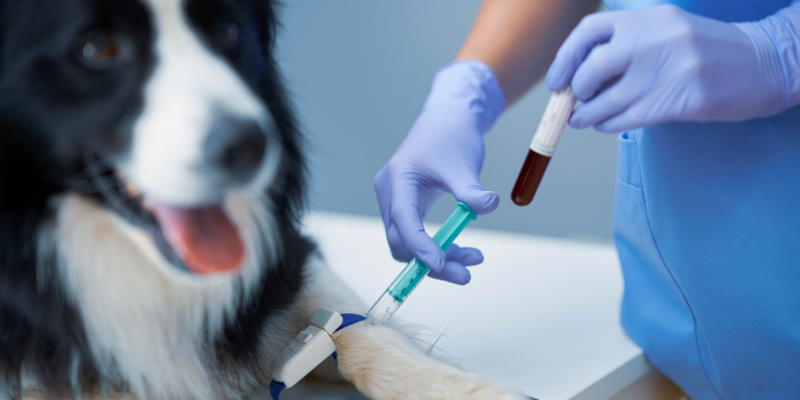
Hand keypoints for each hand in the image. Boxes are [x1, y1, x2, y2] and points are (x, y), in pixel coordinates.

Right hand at [374, 60, 504, 283]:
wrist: (446, 122)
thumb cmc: (452, 138)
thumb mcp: (463, 164)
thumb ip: (471, 189)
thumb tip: (488, 206)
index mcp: (398, 177)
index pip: (404, 219)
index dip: (420, 245)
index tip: (442, 265)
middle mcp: (389, 192)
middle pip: (400, 240)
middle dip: (431, 261)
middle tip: (466, 274)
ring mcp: (394, 201)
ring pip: (407, 244)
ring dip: (437, 258)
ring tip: (474, 259)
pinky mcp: (404, 208)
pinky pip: (414, 236)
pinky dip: (436, 247)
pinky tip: (462, 250)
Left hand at [546, 4, 794, 132]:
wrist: (762, 63)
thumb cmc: (706, 50)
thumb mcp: (666, 30)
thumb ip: (627, 44)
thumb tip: (578, 75)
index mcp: (648, 19)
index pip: (590, 31)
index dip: (565, 58)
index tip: (558, 79)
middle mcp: (654, 41)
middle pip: (593, 68)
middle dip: (577, 89)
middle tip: (574, 99)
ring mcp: (666, 72)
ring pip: (606, 101)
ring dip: (586, 115)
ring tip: (580, 119)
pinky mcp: (679, 101)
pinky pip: (626, 118)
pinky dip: (606, 124)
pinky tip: (604, 124)